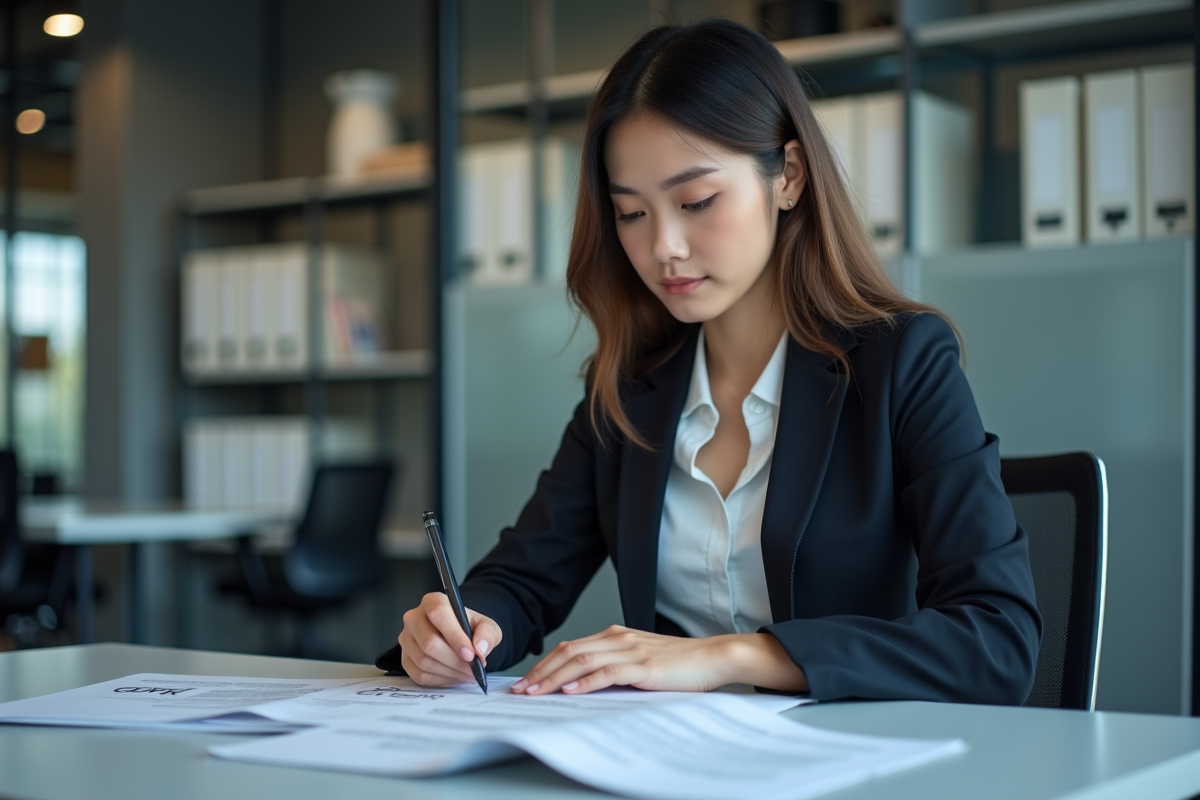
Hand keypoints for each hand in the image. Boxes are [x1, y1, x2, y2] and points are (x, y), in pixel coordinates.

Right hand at [397, 592, 501, 686]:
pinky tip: (455, 676)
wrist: (458, 637)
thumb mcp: (486, 625)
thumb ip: (488, 633)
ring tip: (467, 674)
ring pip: (424, 661)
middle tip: (473, 669)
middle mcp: (414, 617)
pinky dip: (441, 680)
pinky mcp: (405, 658)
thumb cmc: (469, 628)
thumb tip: (480, 648)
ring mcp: (406, 639)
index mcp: (433, 601)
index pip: (439, 614)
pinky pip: (419, 675)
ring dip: (449, 672)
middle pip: (429, 643)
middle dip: (455, 661)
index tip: (470, 654)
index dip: (455, 636)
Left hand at [511, 625, 804, 695]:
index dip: (546, 664)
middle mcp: (619, 638)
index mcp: (617, 635)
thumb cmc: (682, 663)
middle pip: (570, 652)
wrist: (715, 656)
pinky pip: (607, 673)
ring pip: (582, 661)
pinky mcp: (644, 666)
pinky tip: (570, 691)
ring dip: (555, 678)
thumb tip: (586, 682)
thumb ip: (617, 665)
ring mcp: (631, 651)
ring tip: (535, 692)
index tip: (528, 681)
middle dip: (542, 672)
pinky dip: (585, 681)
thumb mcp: (643, 660)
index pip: (572, 647)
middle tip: (521, 690)